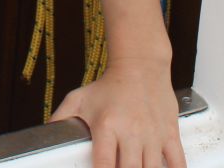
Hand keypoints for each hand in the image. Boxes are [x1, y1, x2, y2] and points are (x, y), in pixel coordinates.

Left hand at [51, 57, 185, 167]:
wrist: (141, 65)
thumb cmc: (110, 85)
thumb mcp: (79, 99)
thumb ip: (60, 118)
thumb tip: (46, 134)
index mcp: (106, 126)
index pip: (103, 164)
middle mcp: (131, 132)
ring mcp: (152, 134)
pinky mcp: (169, 133)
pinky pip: (177, 162)